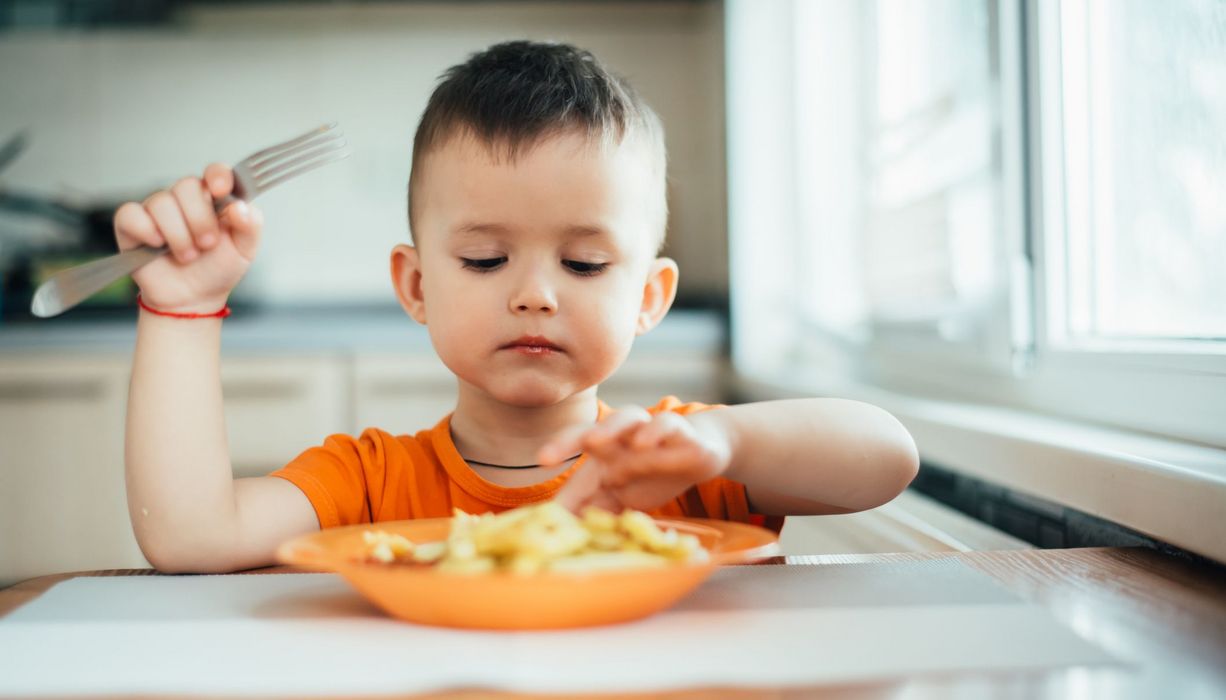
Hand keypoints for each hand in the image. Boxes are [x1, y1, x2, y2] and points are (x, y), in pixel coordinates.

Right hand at [114, 163, 262, 313]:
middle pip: (186, 186)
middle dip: (199, 219)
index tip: (221, 191)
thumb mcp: (245, 250)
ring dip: (178, 235)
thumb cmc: (217, 270)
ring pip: (161, 202)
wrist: (193, 299)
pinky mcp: (131, 224)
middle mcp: (185, 200)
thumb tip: (240, 207)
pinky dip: (145, 230)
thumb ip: (251, 225)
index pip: (215, 172)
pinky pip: (130, 214)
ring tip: (187, 256)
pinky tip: (156, 245)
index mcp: (214, 200)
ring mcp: (156, 210)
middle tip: (207, 244)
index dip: (217, 176)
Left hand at [542, 407, 732, 512]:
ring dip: (609, 428)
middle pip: (589, 431)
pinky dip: (654, 431)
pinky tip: (644, 444)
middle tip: (547, 456)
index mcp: (604, 453)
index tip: (536, 466)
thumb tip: (553, 530)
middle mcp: (621, 438)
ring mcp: (649, 431)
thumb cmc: (652, 473)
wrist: (700, 453)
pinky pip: (666, 424)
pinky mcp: (680, 431)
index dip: (554, 458)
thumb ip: (590, 510)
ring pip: (626, 418)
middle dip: (566, 441)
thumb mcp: (620, 497)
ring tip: (594, 441)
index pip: (573, 453)